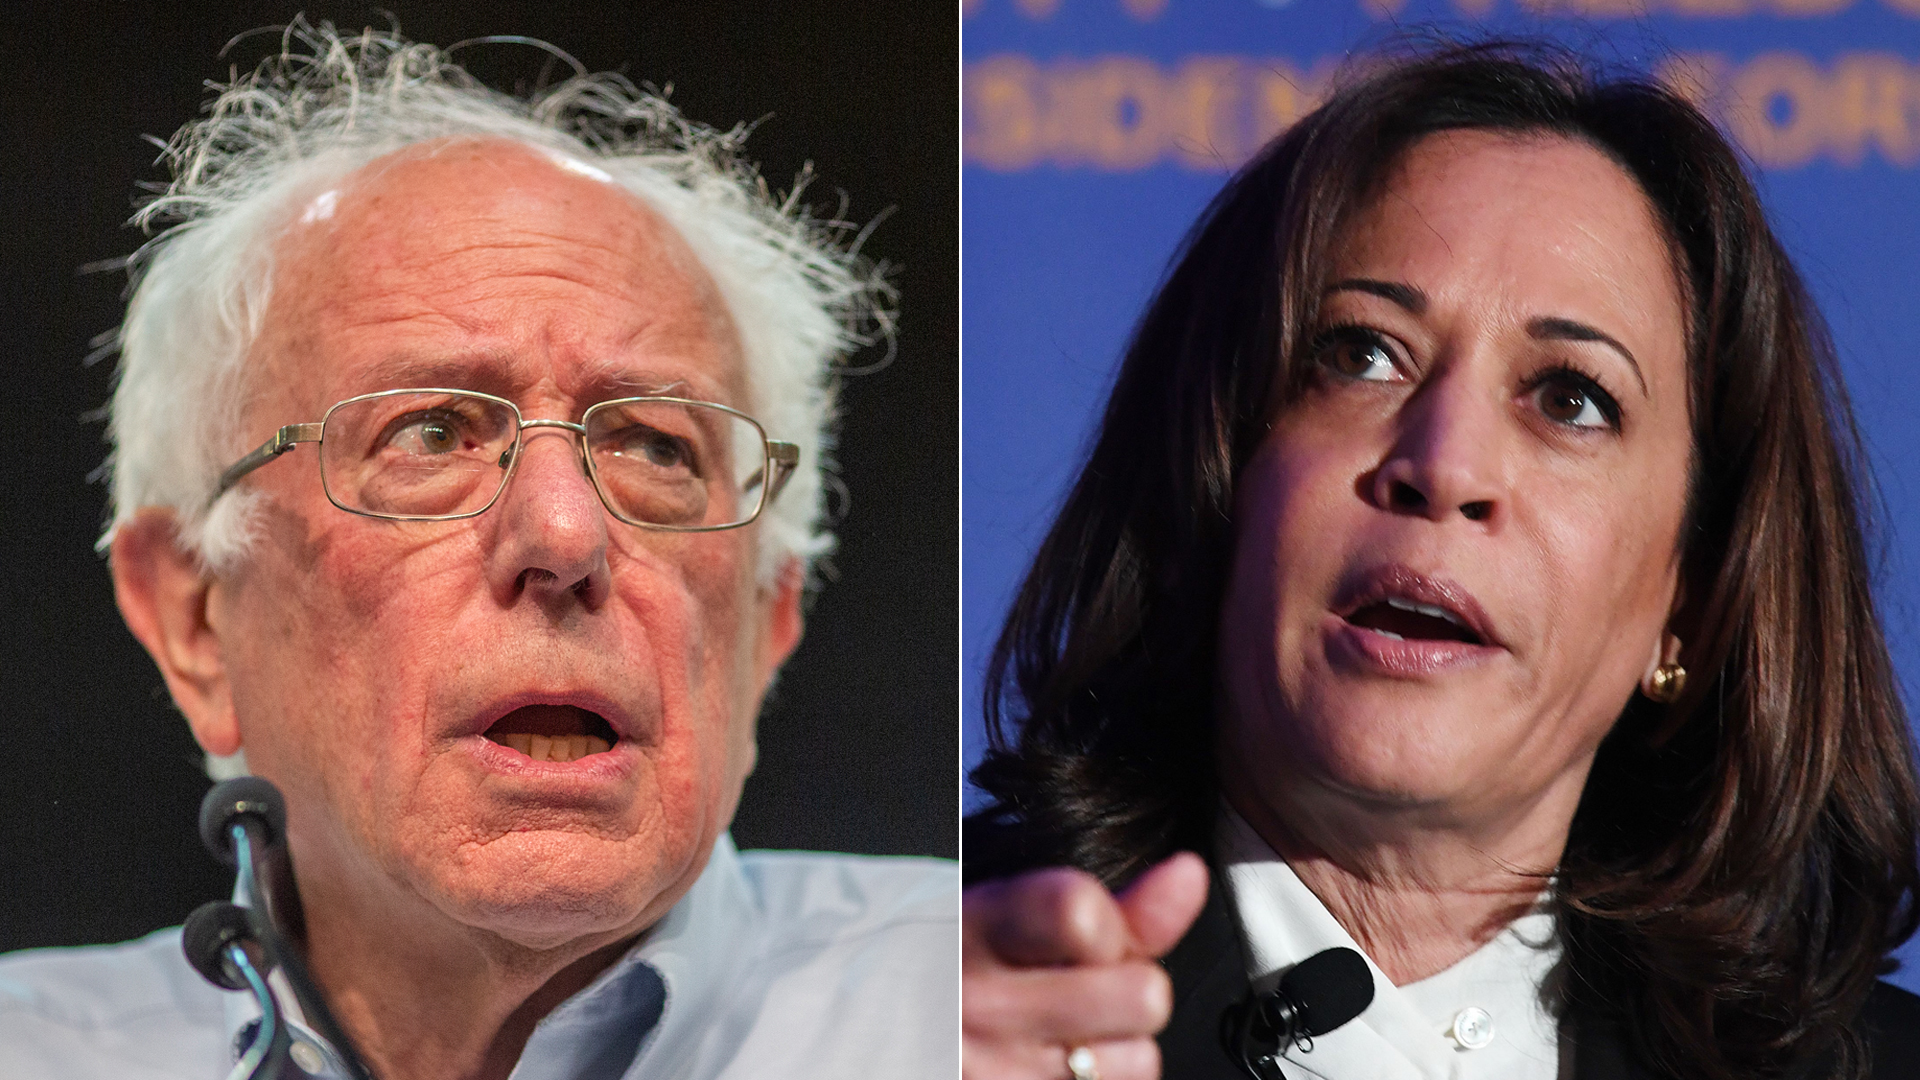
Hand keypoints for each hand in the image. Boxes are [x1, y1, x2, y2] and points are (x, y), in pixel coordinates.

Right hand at [962, 852, 1208, 1079]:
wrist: (856, 1026)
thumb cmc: (944, 966)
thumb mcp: (1006, 915)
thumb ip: (1112, 904)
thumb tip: (1191, 874)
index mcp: (974, 930)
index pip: (1084, 915)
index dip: (1108, 924)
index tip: (1083, 931)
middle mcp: (978, 1007)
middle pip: (1141, 997)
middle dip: (1130, 988)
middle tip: (1079, 987)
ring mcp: (989, 1072)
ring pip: (1138, 1062)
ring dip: (1116, 1050)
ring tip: (1060, 1035)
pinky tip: (1052, 1069)